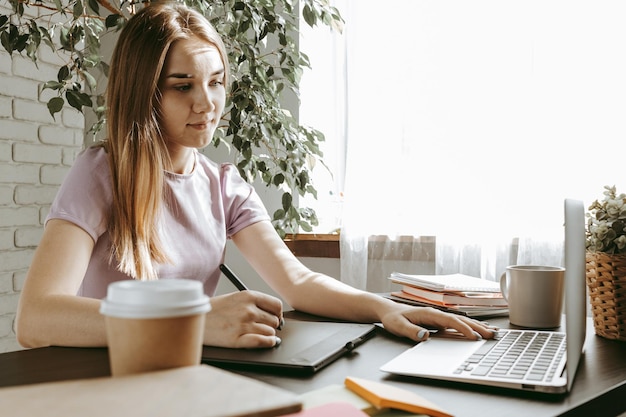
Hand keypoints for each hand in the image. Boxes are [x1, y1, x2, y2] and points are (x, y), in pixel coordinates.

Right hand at [202, 290, 283, 347]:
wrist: (195, 319)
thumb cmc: (216, 309)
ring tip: (254, 332)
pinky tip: (268, 342)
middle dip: (270, 325)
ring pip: (270, 332)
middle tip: (262, 326)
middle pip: (275, 321)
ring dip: (266, 334)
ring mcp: (243, 325)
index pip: (276, 305)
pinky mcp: (237, 340)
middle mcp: (247, 309)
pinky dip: (268, 343)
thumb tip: (276, 316)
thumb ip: (255, 304)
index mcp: (248, 296)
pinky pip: (262, 342)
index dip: (278, 313)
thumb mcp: (236, 298)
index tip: (275, 317)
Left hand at [379, 304, 496, 342]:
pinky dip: (469, 327)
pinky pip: (457, 324)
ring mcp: (439, 317)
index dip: (463, 328)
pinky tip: (478, 332)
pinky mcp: (439, 322)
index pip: (450, 321)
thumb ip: (411, 331)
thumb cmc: (393, 318)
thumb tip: (425, 336)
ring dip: (476, 326)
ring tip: (492, 333)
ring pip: (461, 321)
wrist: (388, 311)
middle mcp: (437, 313)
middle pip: (461, 319)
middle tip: (491, 335)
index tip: (474, 336)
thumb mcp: (397, 325)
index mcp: (429, 313)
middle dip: (477, 327)